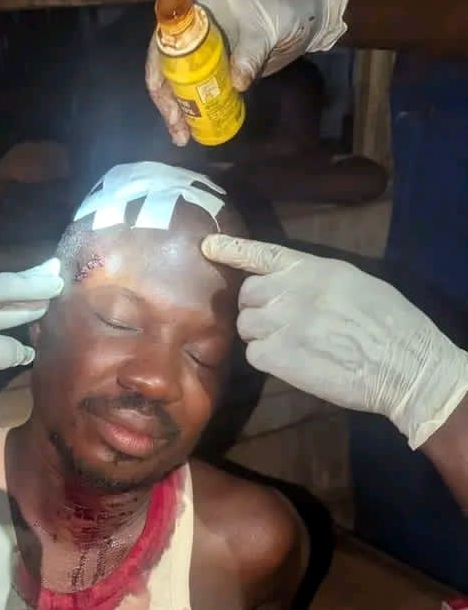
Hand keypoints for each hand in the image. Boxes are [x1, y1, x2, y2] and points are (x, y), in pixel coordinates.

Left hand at [0, 259, 62, 459]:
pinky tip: (24, 340)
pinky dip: (4, 337)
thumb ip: (2, 349)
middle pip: (0, 295)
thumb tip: (25, 350)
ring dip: (19, 313)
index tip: (61, 276)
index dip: (35, 284)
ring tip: (49, 305)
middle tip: (59, 282)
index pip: (6, 284)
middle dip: (29, 292)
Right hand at [146, 0, 347, 144]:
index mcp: (199, 14)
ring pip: (182, 83)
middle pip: (169, 69)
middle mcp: (196, 33)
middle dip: (170, 102)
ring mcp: (207, 52)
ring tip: (184, 137)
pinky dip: (199, 110)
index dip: (160, 76)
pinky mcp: (221, 69)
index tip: (170, 105)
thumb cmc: (283, 8)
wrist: (306, 15)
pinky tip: (199, 129)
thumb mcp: (266, 29)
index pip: (165, 45)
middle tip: (179, 132)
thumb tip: (236, 85)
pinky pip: (202, 91)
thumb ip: (251, 53)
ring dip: (181, 112)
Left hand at [201, 235, 467, 448]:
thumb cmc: (389, 325)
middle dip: (256, 308)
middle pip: (247, 294)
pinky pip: (253, 354)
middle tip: (277, 323)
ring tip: (288, 344)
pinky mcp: (279, 356)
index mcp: (314, 268)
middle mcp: (292, 290)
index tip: (207, 246)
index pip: (262, 253)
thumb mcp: (355, 283)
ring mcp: (282, 322)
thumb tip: (290, 287)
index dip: (232, 250)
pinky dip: (266, 359)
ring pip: (246, 325)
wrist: (402, 364)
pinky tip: (290, 362)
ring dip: (259, 335)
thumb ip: (316, 281)